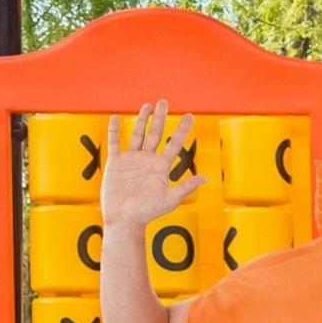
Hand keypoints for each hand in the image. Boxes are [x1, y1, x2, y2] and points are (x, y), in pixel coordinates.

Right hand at [102, 101, 206, 227]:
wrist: (124, 220)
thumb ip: (186, 187)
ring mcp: (131, 160)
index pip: (174, 144)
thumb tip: (206, 178)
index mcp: (161, 167)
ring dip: (142, 120)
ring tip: (147, 106)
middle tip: (164, 102)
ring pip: (138, 135)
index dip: (182, 130)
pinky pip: (115, 143)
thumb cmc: (147, 213)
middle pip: (156, 134)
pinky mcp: (115, 163)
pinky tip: (116, 119)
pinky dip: (115, 131)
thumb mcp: (170, 199)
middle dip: (160, 118)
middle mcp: (147, 160)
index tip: (189, 116)